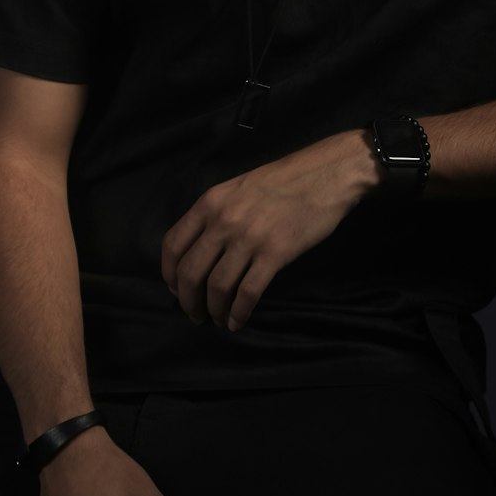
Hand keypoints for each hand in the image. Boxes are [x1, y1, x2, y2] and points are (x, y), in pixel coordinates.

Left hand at [161, 130, 381, 330]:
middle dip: (188, 301)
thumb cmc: (283, 181)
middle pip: (190, 273)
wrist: (325, 174)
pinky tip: (238, 321)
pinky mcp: (274, 253)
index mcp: (210, 203)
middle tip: (195, 314)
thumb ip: (215, 214)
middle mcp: (223, 221)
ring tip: (218, 320)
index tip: (176, 290)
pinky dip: (238, 313)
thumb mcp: (237, 189)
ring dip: (213, 311)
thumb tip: (200, 250)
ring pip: (217, 287)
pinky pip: (247, 293)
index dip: (169, 275)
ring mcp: (249, 238)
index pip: (172, 245)